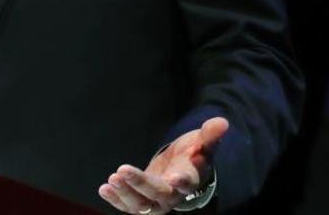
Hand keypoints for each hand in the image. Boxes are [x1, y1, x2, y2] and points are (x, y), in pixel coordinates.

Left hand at [98, 116, 227, 213]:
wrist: (181, 170)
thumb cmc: (192, 154)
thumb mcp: (201, 142)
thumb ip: (209, 134)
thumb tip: (223, 122)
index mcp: (189, 179)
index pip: (187, 184)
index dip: (182, 182)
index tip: (174, 178)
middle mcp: (173, 195)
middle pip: (158, 195)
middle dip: (141, 184)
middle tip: (122, 170)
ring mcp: (156, 201)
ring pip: (142, 205)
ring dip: (125, 194)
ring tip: (112, 179)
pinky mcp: (142, 201)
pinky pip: (129, 206)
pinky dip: (117, 200)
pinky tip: (104, 188)